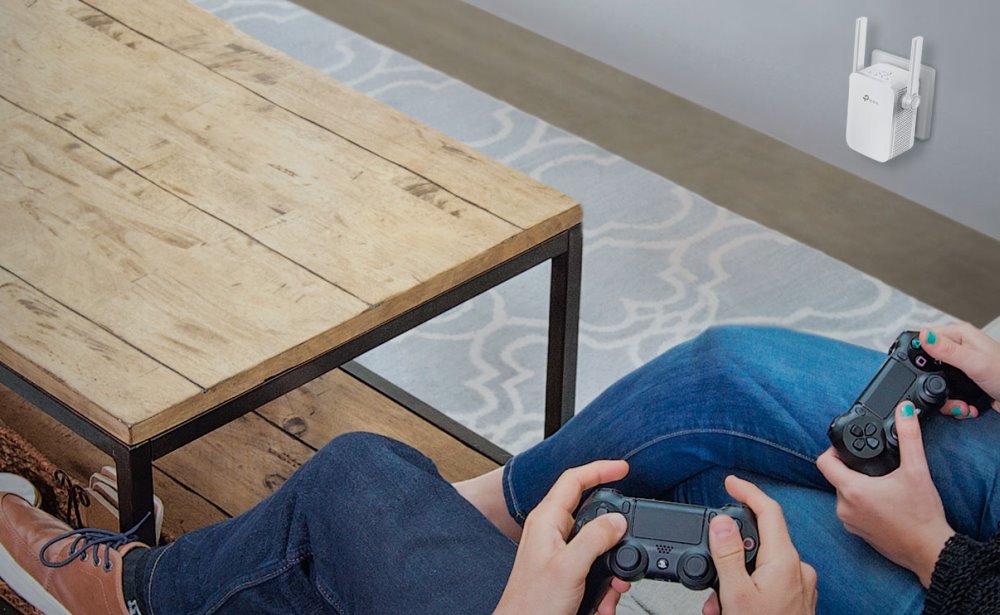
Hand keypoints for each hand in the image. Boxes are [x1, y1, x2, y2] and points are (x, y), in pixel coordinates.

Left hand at [494, 460, 631, 614]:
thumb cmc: (532, 604)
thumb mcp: (570, 567)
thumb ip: (595, 538)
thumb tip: (617, 521)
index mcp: (546, 520)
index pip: (574, 479)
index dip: (599, 469)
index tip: (622, 468)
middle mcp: (551, 531)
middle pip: (591, 512)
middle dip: (614, 533)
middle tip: (629, 543)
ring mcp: (558, 550)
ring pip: (597, 544)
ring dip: (611, 566)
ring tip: (614, 585)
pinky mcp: (565, 570)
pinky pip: (593, 566)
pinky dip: (604, 582)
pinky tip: (604, 599)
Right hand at [702, 476, 816, 614]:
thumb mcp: (736, 594)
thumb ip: (728, 554)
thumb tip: (722, 522)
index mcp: (785, 560)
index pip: (768, 511)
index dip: (748, 492)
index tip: (731, 483)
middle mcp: (798, 569)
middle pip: (761, 539)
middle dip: (730, 549)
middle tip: (710, 566)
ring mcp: (800, 586)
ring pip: (761, 564)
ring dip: (735, 576)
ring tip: (717, 602)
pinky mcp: (797, 600)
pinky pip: (769, 582)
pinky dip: (747, 588)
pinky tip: (731, 608)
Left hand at [816, 401, 954, 586]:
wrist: (930, 552)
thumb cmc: (922, 516)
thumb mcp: (916, 471)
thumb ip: (909, 437)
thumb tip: (904, 411)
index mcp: (851, 490)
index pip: (824, 462)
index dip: (834, 449)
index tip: (850, 447)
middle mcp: (843, 507)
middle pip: (836, 476)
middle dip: (851, 468)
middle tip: (873, 465)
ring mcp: (848, 522)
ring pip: (844, 493)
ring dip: (858, 485)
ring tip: (882, 483)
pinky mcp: (857, 533)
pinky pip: (852, 510)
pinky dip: (863, 502)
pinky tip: (884, 501)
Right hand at [918, 324, 999, 418]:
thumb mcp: (975, 363)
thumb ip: (947, 350)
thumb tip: (923, 336)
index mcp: (960, 335)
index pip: (925, 336)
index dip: (918, 353)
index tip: (919, 369)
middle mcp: (959, 348)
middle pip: (927, 361)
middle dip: (931, 380)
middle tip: (941, 391)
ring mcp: (961, 365)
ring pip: (935, 379)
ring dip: (944, 397)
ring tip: (958, 404)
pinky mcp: (963, 381)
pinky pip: (946, 391)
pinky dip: (952, 402)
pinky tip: (963, 406)